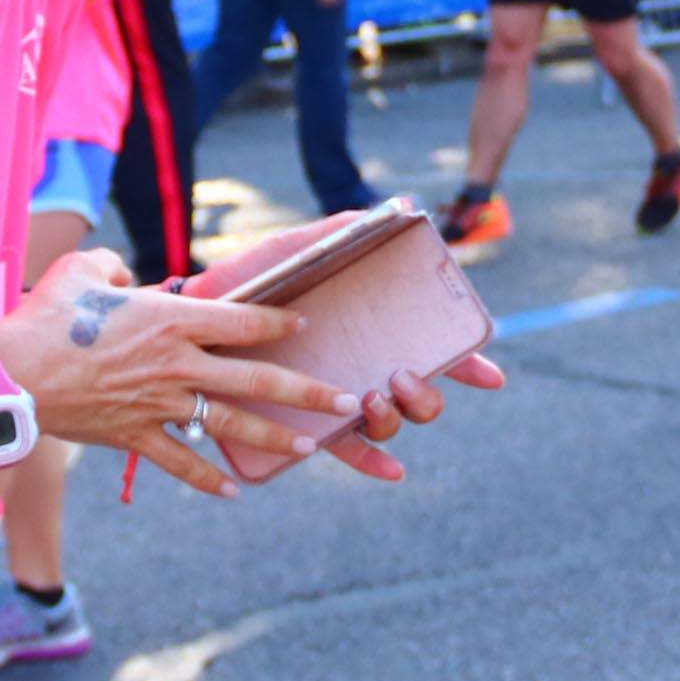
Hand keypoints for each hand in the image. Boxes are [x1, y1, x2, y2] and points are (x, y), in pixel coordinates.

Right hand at [0, 247, 367, 498]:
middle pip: (255, 379)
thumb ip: (113, 267)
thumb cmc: (44, 316)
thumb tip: (127, 276)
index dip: (280, 324)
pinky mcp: (134, 434)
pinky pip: (178, 460)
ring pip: (230, 425)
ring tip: (310, 448)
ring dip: (274, 438)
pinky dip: (204, 477)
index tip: (305, 327)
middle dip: (306, 391)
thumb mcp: (82, 272)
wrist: (11, 375)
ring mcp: (158, 404)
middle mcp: (176, 364)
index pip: (244, 322)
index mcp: (171, 319)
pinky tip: (231, 490)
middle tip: (346, 400)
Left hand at [182, 212, 501, 481]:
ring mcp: (335, 397)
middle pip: (419, 394)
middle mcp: (361, 365)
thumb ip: (342, 232)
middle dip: (426, 395)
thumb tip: (401, 208)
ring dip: (394, 420)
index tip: (488, 373)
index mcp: (369, 328)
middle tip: (399, 374)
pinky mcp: (303, 423)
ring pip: (386, 423)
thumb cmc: (250, 280)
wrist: (192, 316)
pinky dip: (372, 463)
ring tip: (368, 401)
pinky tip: (393, 472)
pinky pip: (345, 451)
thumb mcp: (295, 250)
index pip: (431, 345)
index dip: (466, 362)